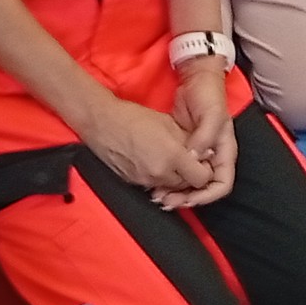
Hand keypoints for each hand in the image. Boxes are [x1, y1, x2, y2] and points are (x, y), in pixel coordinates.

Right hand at [81, 96, 213, 193]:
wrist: (101, 123)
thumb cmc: (134, 118)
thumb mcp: (168, 124)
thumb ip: (189, 142)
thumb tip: (203, 154)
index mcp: (172, 156)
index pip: (201, 178)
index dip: (203, 170)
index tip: (200, 160)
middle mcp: (160, 173)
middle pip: (186, 185)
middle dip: (188, 174)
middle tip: (185, 159)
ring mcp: (145, 180)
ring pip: (169, 186)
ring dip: (173, 176)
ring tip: (167, 158)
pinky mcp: (133, 183)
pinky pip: (153, 184)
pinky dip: (157, 176)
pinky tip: (152, 161)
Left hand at [155, 65, 235, 209]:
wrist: (195, 79)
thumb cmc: (208, 94)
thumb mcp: (211, 114)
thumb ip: (204, 137)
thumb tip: (194, 159)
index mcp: (225, 152)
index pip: (221, 184)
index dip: (206, 196)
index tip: (188, 199)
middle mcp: (212, 157)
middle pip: (203, 188)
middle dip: (187, 198)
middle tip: (166, 201)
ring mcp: (197, 154)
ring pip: (188, 182)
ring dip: (175, 192)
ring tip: (158, 196)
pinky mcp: (183, 150)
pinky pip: (177, 171)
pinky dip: (168, 179)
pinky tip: (154, 183)